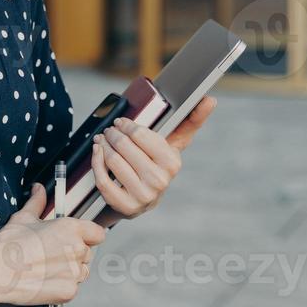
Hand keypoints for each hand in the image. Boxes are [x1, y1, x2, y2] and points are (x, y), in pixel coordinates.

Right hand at [0, 183, 105, 305]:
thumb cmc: (8, 246)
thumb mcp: (23, 217)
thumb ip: (37, 202)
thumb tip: (38, 190)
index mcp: (71, 229)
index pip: (97, 233)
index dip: (87, 236)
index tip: (77, 239)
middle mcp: (77, 250)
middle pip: (86, 253)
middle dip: (73, 254)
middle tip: (51, 255)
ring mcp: (75, 272)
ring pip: (81, 272)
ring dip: (69, 271)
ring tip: (46, 269)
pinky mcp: (69, 291)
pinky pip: (72, 288)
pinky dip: (61, 287)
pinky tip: (44, 281)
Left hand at [90, 95, 216, 219]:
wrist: (143, 199)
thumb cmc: (158, 163)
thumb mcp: (174, 144)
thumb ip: (191, 121)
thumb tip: (210, 99)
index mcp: (172, 163)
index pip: (141, 135)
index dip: (127, 125)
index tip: (121, 121)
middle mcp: (159, 181)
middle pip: (124, 147)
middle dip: (112, 134)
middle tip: (108, 130)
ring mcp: (142, 196)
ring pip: (113, 161)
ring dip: (102, 146)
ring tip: (102, 139)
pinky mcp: (126, 207)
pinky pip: (103, 180)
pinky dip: (96, 163)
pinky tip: (97, 154)